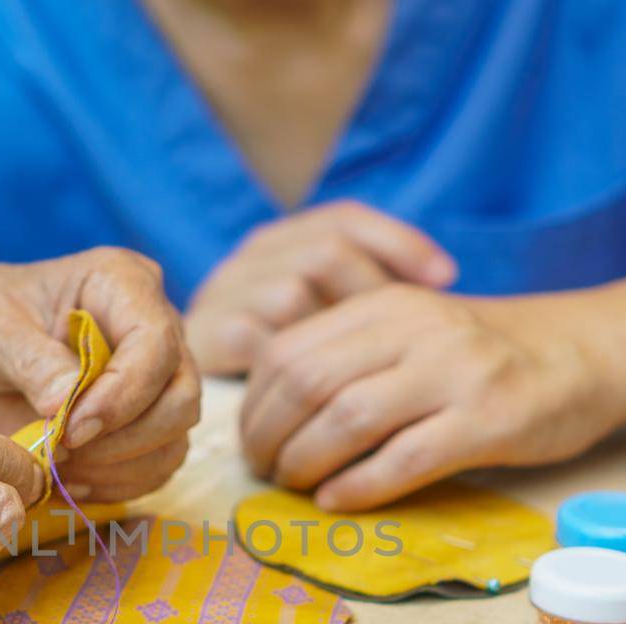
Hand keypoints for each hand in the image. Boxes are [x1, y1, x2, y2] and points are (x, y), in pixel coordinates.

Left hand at [0, 248, 200, 502]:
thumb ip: (29, 359)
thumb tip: (67, 401)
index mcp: (123, 283)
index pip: (155, 342)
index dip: (123, 393)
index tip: (72, 427)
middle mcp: (155, 329)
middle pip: (181, 396)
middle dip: (126, 437)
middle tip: (64, 450)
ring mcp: (158, 381)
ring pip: (175, 438)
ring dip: (120, 467)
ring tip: (60, 465)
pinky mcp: (149, 426)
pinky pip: (158, 468)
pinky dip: (117, 484)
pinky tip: (71, 478)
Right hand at [185, 201, 454, 376]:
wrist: (179, 393)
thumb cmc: (284, 367)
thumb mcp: (326, 320)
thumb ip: (365, 296)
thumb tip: (445, 281)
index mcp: (280, 242)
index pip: (345, 219)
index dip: (399, 243)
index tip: (447, 279)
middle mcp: (249, 258)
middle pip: (324, 252)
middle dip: (368, 294)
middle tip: (401, 343)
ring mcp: (222, 294)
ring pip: (293, 294)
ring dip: (331, 340)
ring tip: (362, 377)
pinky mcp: (206, 337)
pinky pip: (262, 343)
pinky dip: (298, 371)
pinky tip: (324, 401)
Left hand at [239, 285, 625, 510]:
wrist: (590, 350)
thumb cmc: (489, 353)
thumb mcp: (417, 330)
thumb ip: (355, 354)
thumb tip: (273, 413)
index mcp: (388, 305)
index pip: (290, 351)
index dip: (255, 404)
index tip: (251, 441)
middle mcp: (417, 331)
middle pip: (309, 385)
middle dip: (271, 437)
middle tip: (265, 472)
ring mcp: (455, 373)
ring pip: (348, 420)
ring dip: (307, 464)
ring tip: (296, 488)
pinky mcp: (489, 420)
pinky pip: (404, 459)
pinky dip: (359, 487)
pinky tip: (339, 501)